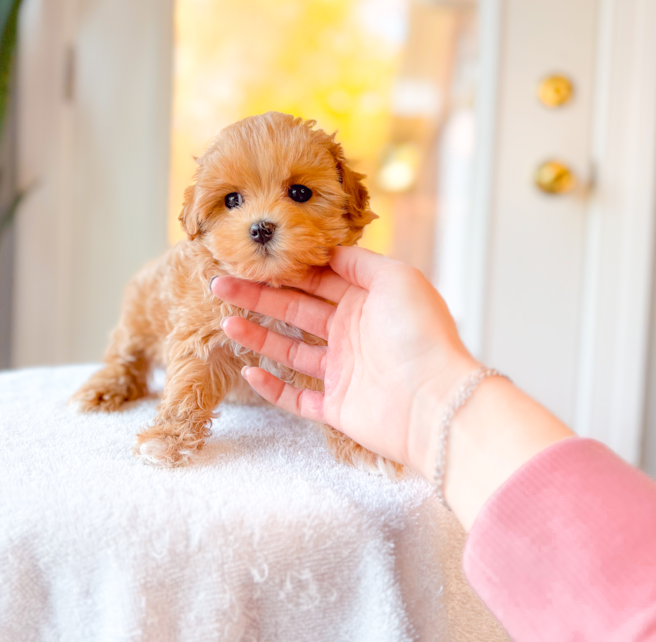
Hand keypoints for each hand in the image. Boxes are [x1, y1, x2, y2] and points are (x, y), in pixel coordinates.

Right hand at [211, 246, 481, 476]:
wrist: (435, 402)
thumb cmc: (420, 334)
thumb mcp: (396, 278)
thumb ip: (359, 261)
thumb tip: (328, 248)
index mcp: (365, 302)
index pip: (316, 280)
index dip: (283, 270)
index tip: (251, 259)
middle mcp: (352, 334)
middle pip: (295, 311)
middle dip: (258, 297)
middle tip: (220, 285)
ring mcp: (343, 371)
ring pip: (290, 351)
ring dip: (257, 336)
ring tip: (225, 323)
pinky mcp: (337, 406)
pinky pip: (297, 397)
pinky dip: (272, 387)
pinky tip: (249, 371)